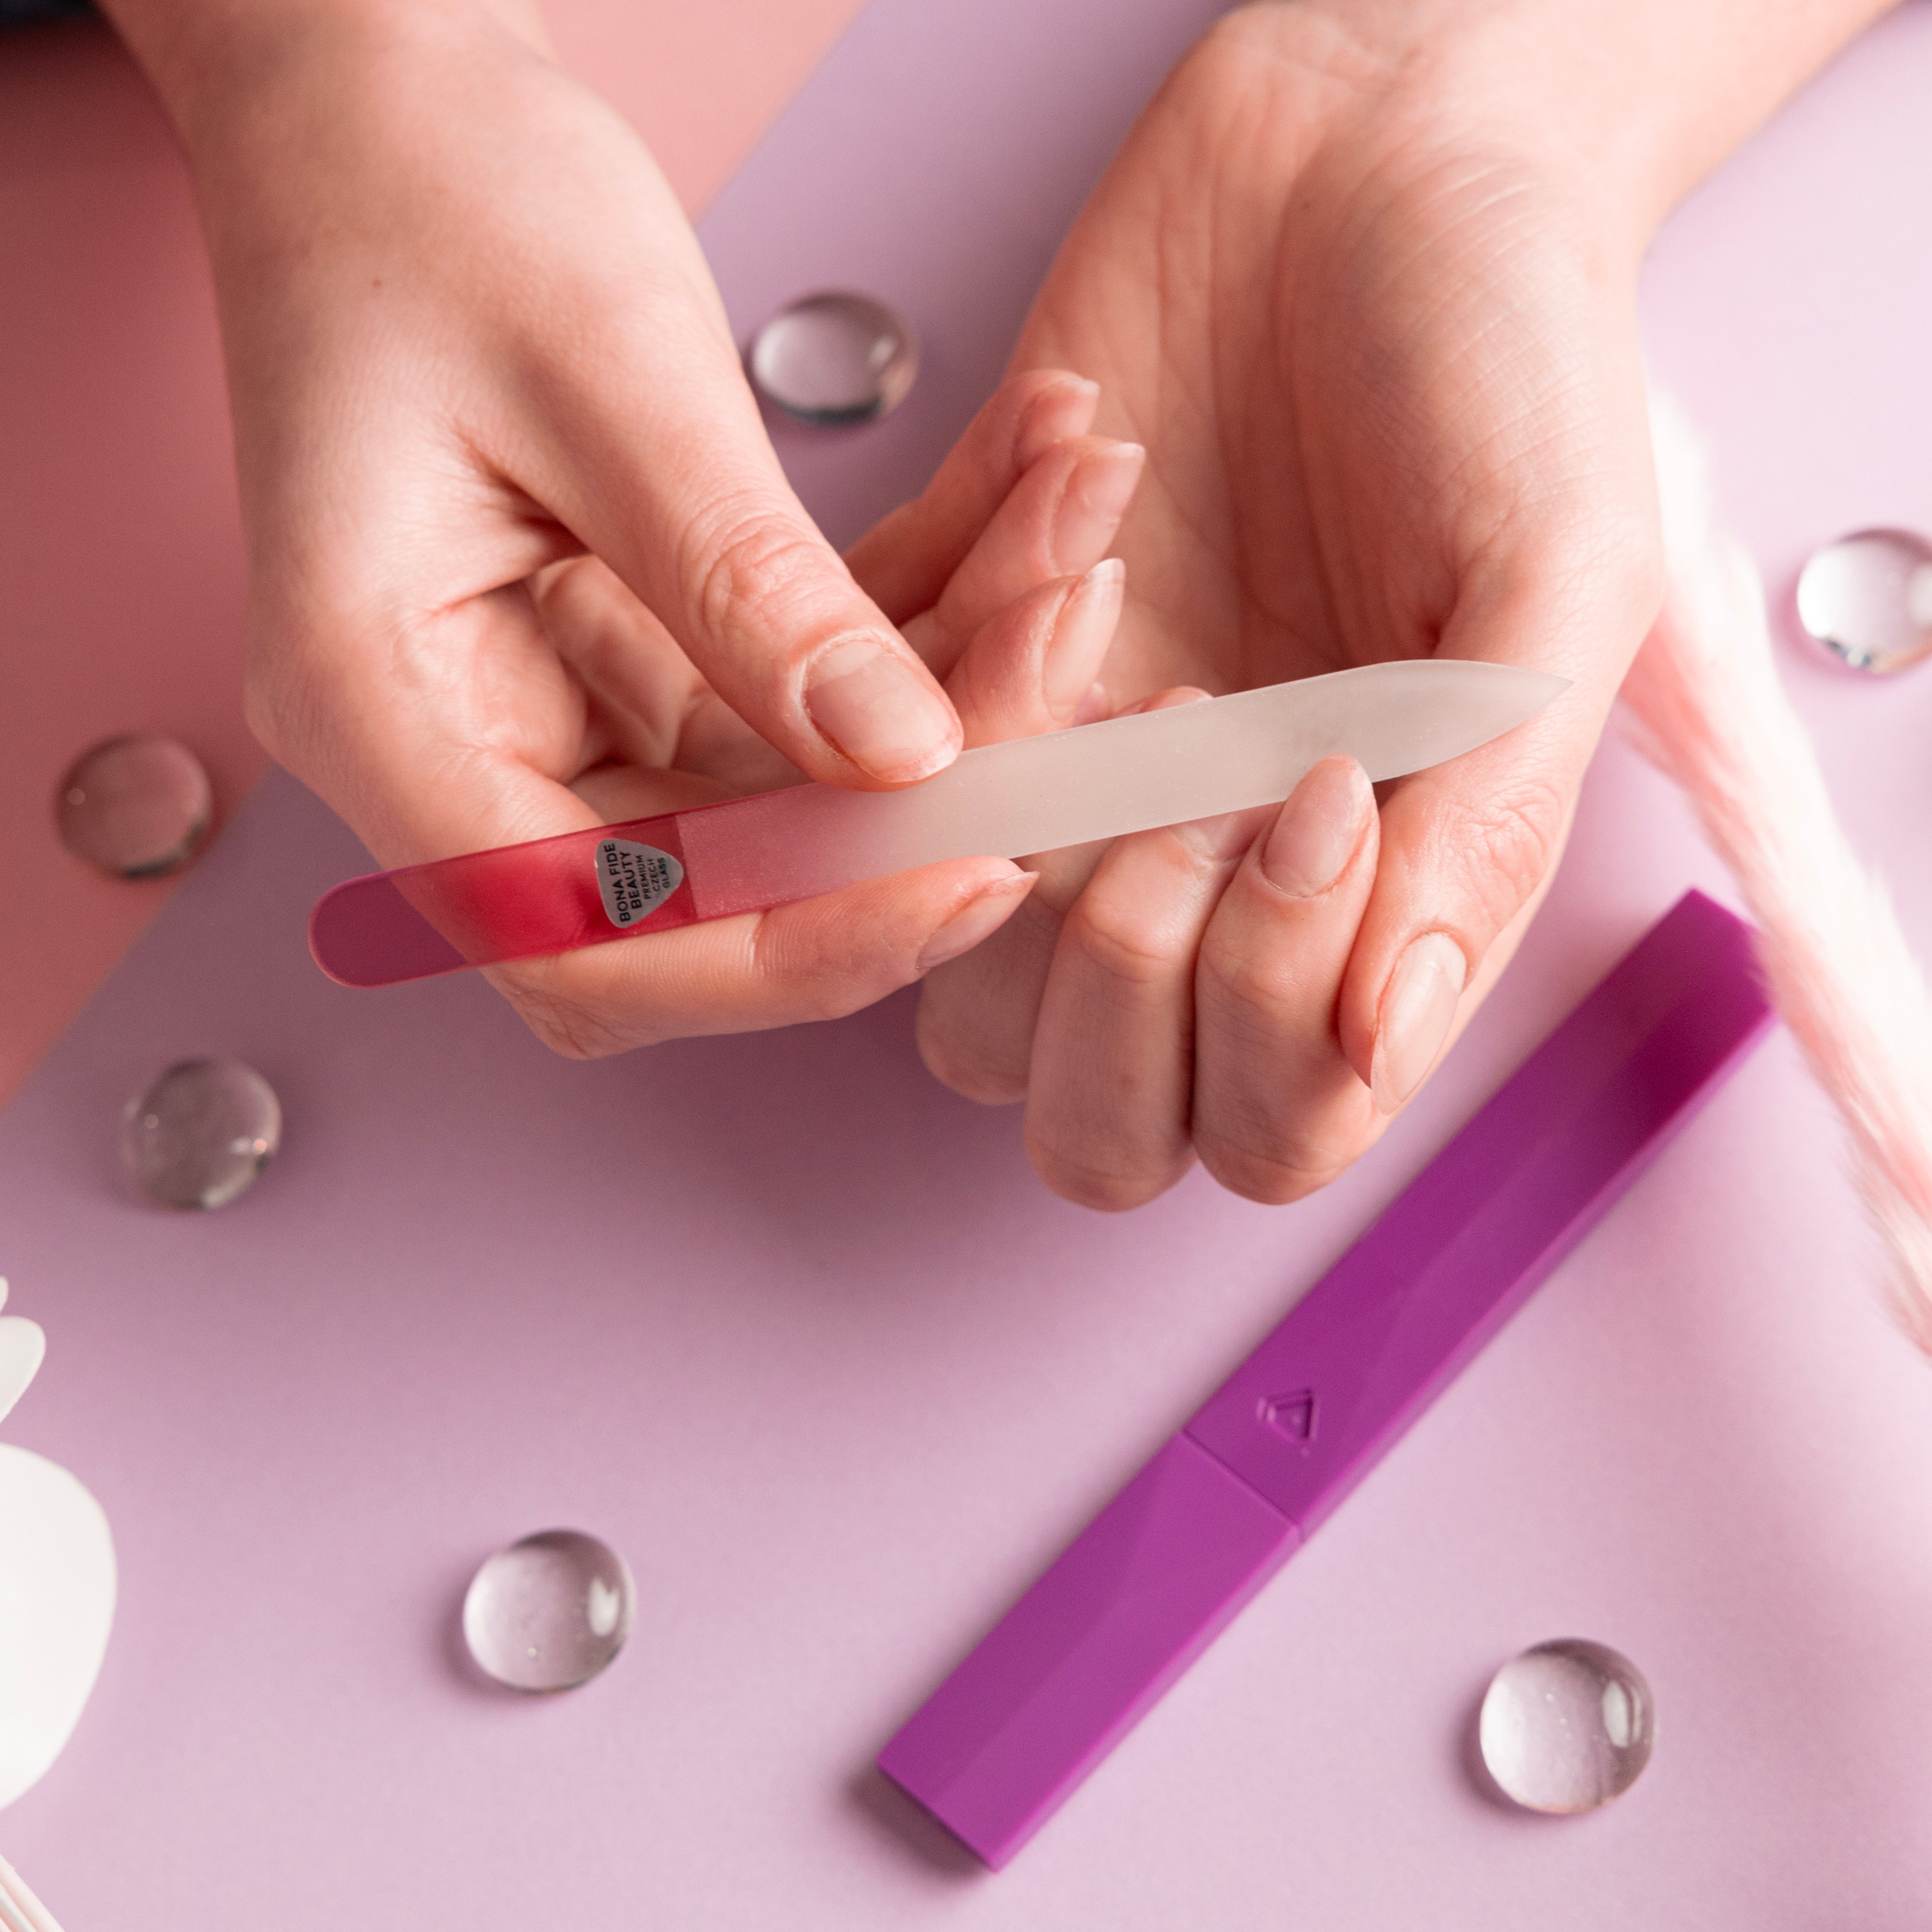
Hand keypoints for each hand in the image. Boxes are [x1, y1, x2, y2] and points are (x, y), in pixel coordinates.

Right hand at [117, 0, 1135, 1049]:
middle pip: (712, 885)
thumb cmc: (434, 190)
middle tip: (1072, 654)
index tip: (973, 878)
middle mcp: (462, 743)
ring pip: (792, 781)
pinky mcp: (641, 651)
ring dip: (954, 672)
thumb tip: (906, 756)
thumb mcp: (605, 375)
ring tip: (1077, 519)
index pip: (587, 939)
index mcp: (379, 708)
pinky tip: (1024, 489)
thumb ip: (747, 586)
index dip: (788, 950)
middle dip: (916, 799)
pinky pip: (805, 679)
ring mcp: (557, 704)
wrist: (388, 92)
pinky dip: (922, 601)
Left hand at [915, 5, 1672, 1207]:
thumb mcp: (1552, 591)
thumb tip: (1380, 1047)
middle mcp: (1203, 886)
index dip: (1262, 1024)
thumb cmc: (1504, 367)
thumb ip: (1478, 831)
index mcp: (1359, 905)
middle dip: (1117, 984)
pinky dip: (953, 623)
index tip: (1305, 803)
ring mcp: (1067, 795)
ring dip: (1008, 802)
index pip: (1268, 1124)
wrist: (1371, 161)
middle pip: (1090, 1113)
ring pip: (947, 976)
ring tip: (1117, 591)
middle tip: (1188, 755)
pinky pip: (871, 749)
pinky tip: (1083, 469)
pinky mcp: (961, 673)